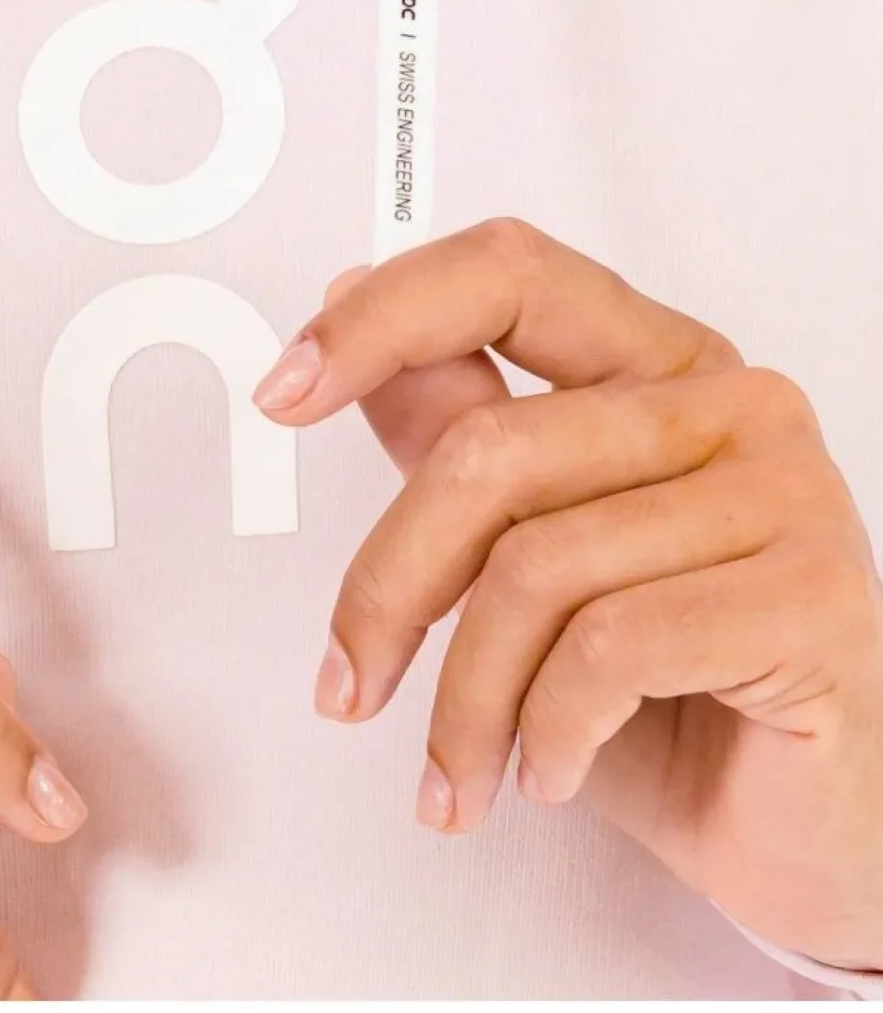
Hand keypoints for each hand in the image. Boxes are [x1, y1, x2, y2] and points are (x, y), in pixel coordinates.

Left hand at [254, 216, 882, 973]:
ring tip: (461, 769)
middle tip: (348, 676)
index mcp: (662, 362)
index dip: (381, 318)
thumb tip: (356, 326)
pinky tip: (551, 771)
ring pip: (535, 567)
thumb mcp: (537, 566)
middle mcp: (731, 402)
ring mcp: (783, 491)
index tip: (286, 388)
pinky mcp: (807, 597)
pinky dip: (545, 731)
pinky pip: (606, 649)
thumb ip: (460, 438)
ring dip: (465, 700)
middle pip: (491, 448)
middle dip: (391, 583)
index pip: (507, 275)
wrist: (824, 836)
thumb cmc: (692, 697)